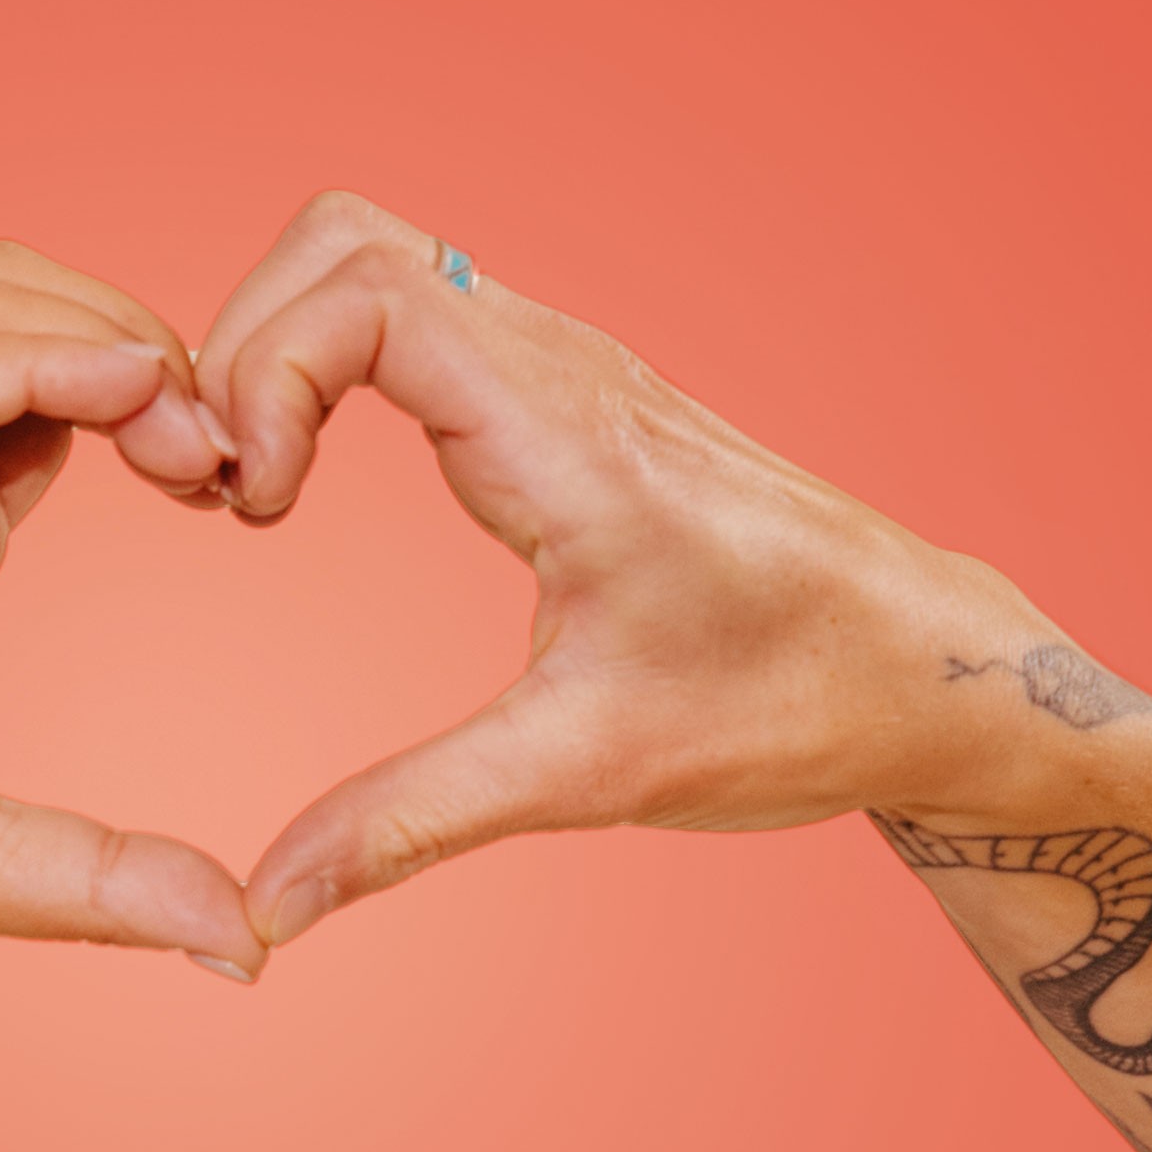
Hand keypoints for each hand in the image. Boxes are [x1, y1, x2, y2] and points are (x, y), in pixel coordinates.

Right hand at [0, 242, 259, 1008]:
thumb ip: (106, 882)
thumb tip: (245, 942)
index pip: (67, 403)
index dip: (169, 418)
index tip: (243, 497)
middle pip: (37, 313)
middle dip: (158, 354)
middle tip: (236, 460)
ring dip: (112, 335)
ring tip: (196, 429)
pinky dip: (37, 356)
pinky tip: (130, 388)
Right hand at [197, 190, 1049, 944]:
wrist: (924, 670)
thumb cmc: (789, 703)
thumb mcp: (585, 774)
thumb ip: (407, 826)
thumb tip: (263, 910)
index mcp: (568, 434)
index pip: (368, 291)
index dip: (267, 374)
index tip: (256, 510)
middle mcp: (562, 369)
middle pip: (343, 241)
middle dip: (242, 345)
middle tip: (227, 491)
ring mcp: (563, 369)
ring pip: (373, 260)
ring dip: (279, 351)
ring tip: (257, 492)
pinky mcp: (559, 395)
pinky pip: (410, 313)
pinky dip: (326, 366)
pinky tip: (312, 488)